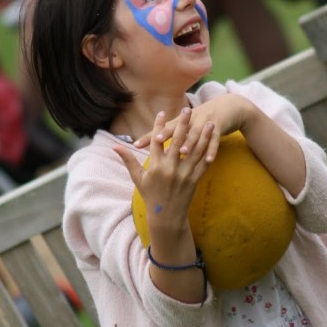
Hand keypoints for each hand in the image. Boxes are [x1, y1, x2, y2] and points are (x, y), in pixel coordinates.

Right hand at [114, 107, 215, 225]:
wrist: (166, 216)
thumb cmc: (150, 195)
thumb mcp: (138, 178)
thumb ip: (128, 160)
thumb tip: (113, 147)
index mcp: (155, 166)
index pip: (157, 141)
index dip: (159, 126)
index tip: (162, 113)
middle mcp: (170, 168)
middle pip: (178, 141)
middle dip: (183, 124)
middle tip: (188, 110)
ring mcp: (184, 174)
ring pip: (195, 150)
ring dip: (202, 135)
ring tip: (208, 121)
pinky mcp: (194, 180)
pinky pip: (204, 163)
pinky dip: (209, 151)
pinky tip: (213, 140)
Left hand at [134, 94, 252, 163]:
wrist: (228, 106)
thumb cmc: (203, 119)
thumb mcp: (187, 122)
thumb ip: (172, 132)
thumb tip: (154, 142)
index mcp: (181, 121)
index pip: (161, 129)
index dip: (149, 136)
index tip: (136, 144)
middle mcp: (191, 119)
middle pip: (177, 128)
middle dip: (167, 134)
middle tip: (158, 142)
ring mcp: (205, 122)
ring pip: (196, 133)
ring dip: (190, 142)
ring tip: (183, 152)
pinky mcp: (219, 126)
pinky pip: (215, 140)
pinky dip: (212, 149)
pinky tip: (209, 160)